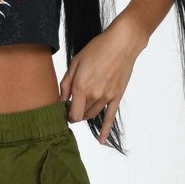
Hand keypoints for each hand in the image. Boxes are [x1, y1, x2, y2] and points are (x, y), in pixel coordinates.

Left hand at [59, 13, 148, 141]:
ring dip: (86, 114)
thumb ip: (66, 83)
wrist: (123, 42)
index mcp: (81, 87)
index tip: (65, 109)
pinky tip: (101, 141)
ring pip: (92, 115)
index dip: (67, 114)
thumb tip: (61, 100)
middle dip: (76, 112)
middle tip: (73, 104)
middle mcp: (94, 95)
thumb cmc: (98, 48)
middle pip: (81, 115)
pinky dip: (105, 131)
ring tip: (84, 104)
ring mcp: (107, 97)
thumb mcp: (75, 62)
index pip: (71, 114)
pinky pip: (110, 118)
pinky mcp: (117, 96)